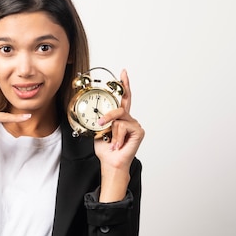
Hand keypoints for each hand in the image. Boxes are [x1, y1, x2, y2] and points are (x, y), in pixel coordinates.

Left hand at [94, 69, 144, 200]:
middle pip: (120, 106)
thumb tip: (96, 114)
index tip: (123, 73)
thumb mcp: (98, 130)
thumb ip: (100, 120)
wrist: (111, 162)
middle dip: (108, 116)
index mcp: (119, 118)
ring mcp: (134, 124)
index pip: (123, 98)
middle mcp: (128, 119)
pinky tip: (117, 145)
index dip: (124, 85)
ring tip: (110, 141)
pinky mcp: (139, 131)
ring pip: (119, 118)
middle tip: (101, 125)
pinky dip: (117, 137)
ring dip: (111, 130)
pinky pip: (123, 126)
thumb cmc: (105, 148)